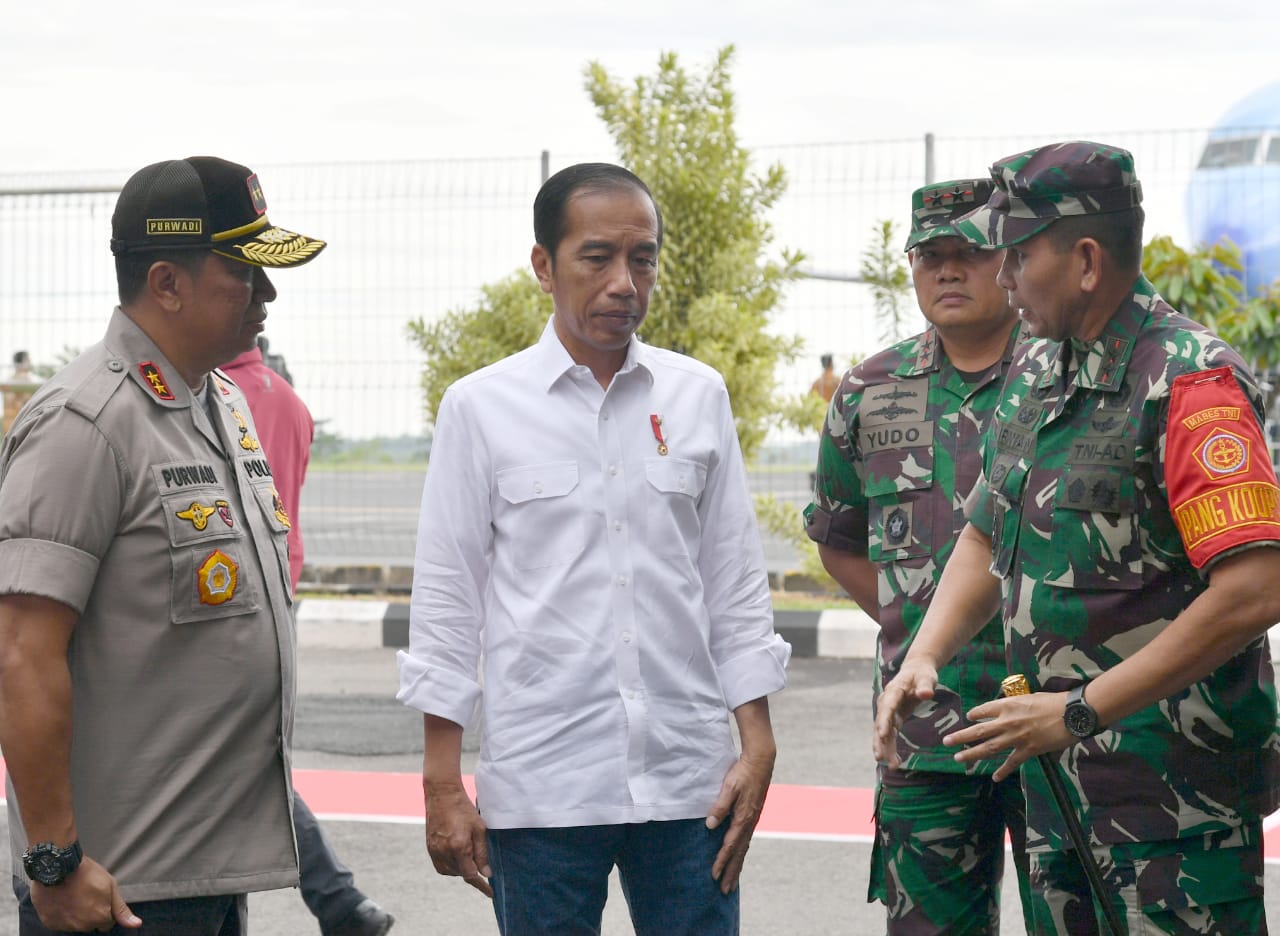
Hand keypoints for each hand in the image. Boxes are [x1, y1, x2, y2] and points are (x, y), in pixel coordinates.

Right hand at [30, 856, 139, 931]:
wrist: (58, 868)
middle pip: (91, 924)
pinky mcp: (50, 923)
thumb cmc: (86, 874)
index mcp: (99, 918)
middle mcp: (82, 926)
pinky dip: (62, 914)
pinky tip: (62, 899)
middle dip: (91, 913)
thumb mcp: (110, 886)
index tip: (100, 897)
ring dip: (76, 914)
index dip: (105, 908)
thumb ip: (121, 909)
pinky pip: (60, 922)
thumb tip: (136, 924)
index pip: (107, 922)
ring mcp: (64, 926)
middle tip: (86, 894)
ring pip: (76, 924)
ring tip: (73, 895)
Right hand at [424, 782, 492, 897]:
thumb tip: (487, 873)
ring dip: (462, 868)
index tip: (491, 893)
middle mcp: (444, 852)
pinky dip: (451, 865)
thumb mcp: (479, 828)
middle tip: (479, 856)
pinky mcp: (430, 848)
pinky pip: (441, 866)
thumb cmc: (463, 809)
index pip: (471, 875)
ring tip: (468, 851)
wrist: (442, 795)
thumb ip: (483, 853)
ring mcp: (435, 851)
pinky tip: (458, 854)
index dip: (482, 886)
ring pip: (451, 871)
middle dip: (472, 870)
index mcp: (458, 847)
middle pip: (461, 873)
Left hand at [706, 748, 774, 894]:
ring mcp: (753, 821)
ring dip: (737, 866)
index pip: (730, 845)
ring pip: (744, 848)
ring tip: (731, 881)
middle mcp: (750, 823)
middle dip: (731, 872)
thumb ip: (720, 806)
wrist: (761, 761)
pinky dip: (741, 853)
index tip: (713, 875)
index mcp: (743, 818)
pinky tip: (737, 857)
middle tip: (725, 890)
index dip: (721, 861)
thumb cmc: (743, 772)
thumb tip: (710, 825)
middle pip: (739, 853)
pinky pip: (746, 840)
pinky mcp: (752, 816)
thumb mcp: (729, 787)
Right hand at [872, 659, 939, 766]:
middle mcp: (886, 703)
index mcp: (893, 691)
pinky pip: (889, 735)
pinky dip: (891, 748)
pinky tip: (895, 762)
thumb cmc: (922, 673)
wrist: (916, 671)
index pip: (887, 707)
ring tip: (891, 765)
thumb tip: (926, 694)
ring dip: (885, 748)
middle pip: (881, 723)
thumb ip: (925, 686)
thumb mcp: (926, 677)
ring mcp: (888, 712)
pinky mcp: (892, 718)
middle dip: (880, 741)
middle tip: (881, 757)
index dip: (883, 721)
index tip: (882, 734)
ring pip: (883, 732)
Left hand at [943, 691, 1073, 780]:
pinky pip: (1012, 762)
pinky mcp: (1028, 750)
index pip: (984, 710)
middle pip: (979, 731)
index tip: (968, 718)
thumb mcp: (1030, 697)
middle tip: (946, 740)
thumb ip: (1017, 704)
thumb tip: (1011, 708)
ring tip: (958, 757)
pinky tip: (995, 777)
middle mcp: (1007, 721)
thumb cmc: (1054, 702)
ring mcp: (1016, 737)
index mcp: (1008, 705)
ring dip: (972, 753)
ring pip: (989, 747)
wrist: (1072, 713)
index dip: (974, 714)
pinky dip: (1003, 771)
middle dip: (961, 736)